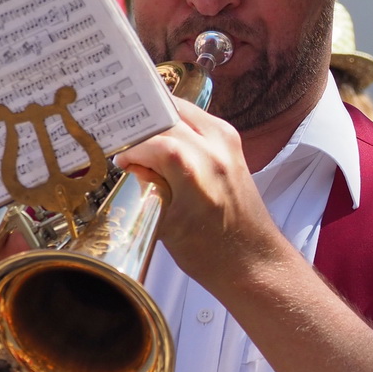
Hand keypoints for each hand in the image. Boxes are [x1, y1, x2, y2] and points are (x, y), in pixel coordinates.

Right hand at [112, 98, 289, 289]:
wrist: (253, 260)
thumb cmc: (211, 253)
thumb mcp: (164, 224)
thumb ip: (147, 187)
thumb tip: (131, 164)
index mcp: (192, 169)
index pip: (148, 140)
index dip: (129, 149)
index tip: (119, 162)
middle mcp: (213, 147)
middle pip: (164, 117)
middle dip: (142, 129)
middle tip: (125, 144)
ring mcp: (226, 141)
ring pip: (181, 111)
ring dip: (160, 122)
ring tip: (143, 142)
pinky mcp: (233, 143)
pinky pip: (197, 119)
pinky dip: (178, 125)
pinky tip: (166, 143)